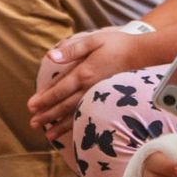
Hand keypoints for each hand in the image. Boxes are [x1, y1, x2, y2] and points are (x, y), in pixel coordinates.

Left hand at [27, 30, 150, 140]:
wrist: (146, 54)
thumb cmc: (118, 45)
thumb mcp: (93, 41)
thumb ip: (71, 50)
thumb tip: (51, 56)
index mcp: (84, 73)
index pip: (59, 89)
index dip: (44, 98)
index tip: (31, 106)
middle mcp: (90, 88)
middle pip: (64, 104)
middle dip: (47, 115)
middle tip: (33, 123)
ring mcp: (100, 95)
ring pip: (76, 114)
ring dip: (60, 125)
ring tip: (48, 136)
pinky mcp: (108, 99)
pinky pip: (90, 114)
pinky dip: (79, 124)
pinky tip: (72, 131)